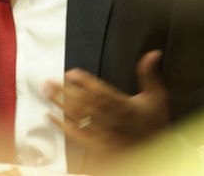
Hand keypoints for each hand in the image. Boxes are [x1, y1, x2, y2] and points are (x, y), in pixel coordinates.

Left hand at [44, 50, 169, 155]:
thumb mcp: (156, 96)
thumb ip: (149, 74)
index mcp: (125, 106)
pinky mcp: (97, 145)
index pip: (101, 91)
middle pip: (84, 103)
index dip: (85, 81)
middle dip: (65, 91)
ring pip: (78, 117)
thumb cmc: (154, 123)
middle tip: (48, 81)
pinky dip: (62, 125)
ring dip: (60, 104)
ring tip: (46, 93)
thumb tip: (153, 53)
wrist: (156, 151)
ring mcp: (103, 133)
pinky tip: (50, 116)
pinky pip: (77, 135)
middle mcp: (112, 119)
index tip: (71, 73)